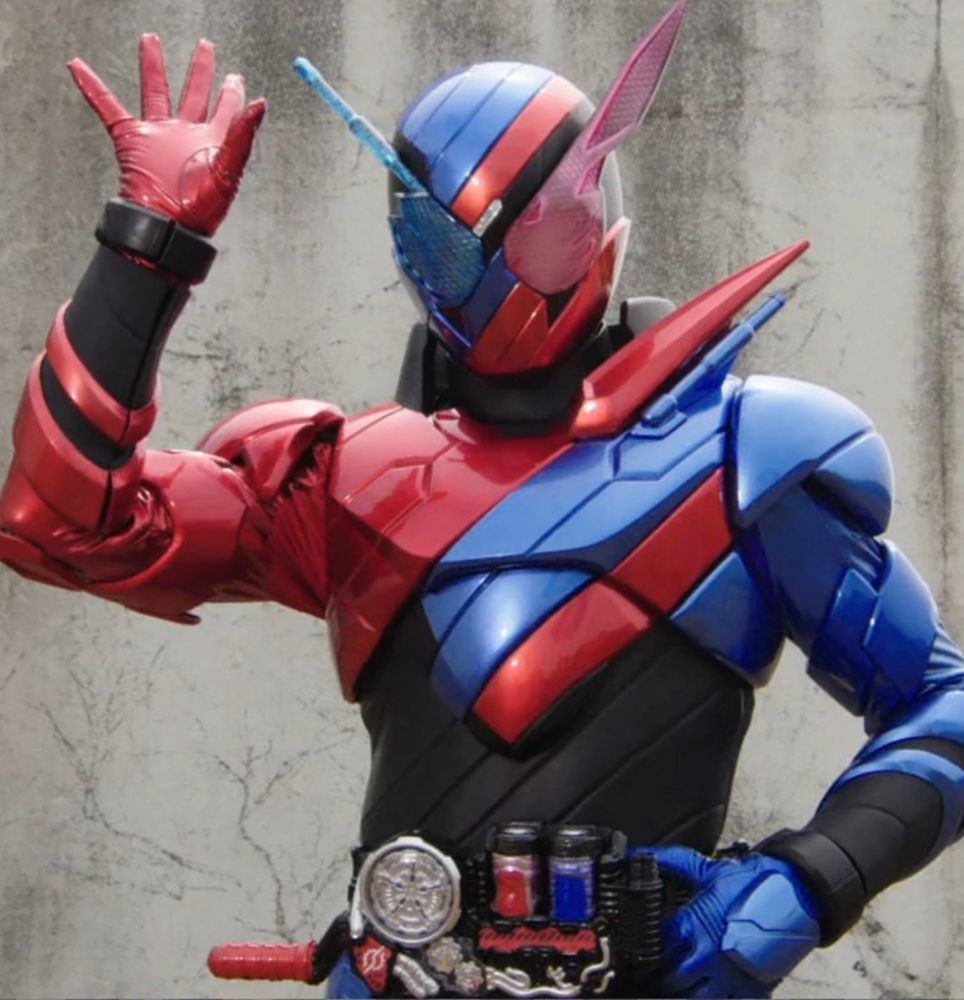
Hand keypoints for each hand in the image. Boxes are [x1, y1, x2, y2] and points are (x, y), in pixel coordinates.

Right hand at [67, 34, 264, 234]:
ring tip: (150, 41)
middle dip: (199, 69)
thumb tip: (260, 104)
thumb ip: (242, 135)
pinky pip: (109, 109)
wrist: (167, 226)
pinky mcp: (132, 141)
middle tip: (204, 46)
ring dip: (152, 66)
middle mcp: (186, 135)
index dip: (233, 92)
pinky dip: (93, 89)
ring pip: (155, 93)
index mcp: (212, 141)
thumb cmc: (201, 209)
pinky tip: (80, 69)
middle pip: (194, 92)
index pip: (226, 108)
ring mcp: (159, 137)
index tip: (236, 77)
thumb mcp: (229, 171)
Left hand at [649, 846, 820, 998]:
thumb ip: (672, 863)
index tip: (645, 951)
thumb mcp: (706, 869)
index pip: (658, 949)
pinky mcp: (752, 990)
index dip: (648, 951)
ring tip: (680, 987)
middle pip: (671, 980)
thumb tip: (642, 853)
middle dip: (662, 978)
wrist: (792, 892)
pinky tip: (710, 991)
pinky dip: (716, 999)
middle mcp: (708, 955)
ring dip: (683, 994)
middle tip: (658, 975)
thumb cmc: (749, 882)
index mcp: (693, 926)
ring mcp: (730, 977)